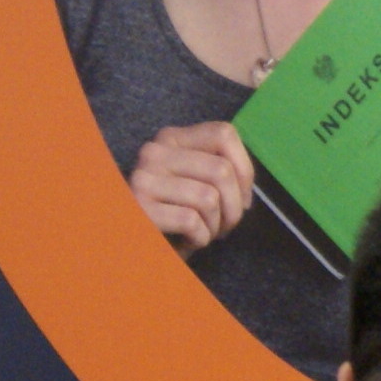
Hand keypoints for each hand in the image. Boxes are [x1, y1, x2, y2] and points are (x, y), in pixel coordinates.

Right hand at [131, 122, 254, 252]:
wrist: (135, 247)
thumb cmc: (173, 217)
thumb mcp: (194, 183)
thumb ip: (216, 169)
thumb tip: (246, 181)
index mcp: (171, 138)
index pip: (224, 133)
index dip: (244, 169)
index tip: (242, 198)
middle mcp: (154, 152)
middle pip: (222, 170)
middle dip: (234, 207)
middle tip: (224, 226)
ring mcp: (144, 178)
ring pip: (209, 198)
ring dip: (216, 226)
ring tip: (205, 233)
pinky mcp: (139, 207)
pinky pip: (191, 221)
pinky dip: (199, 239)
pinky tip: (187, 241)